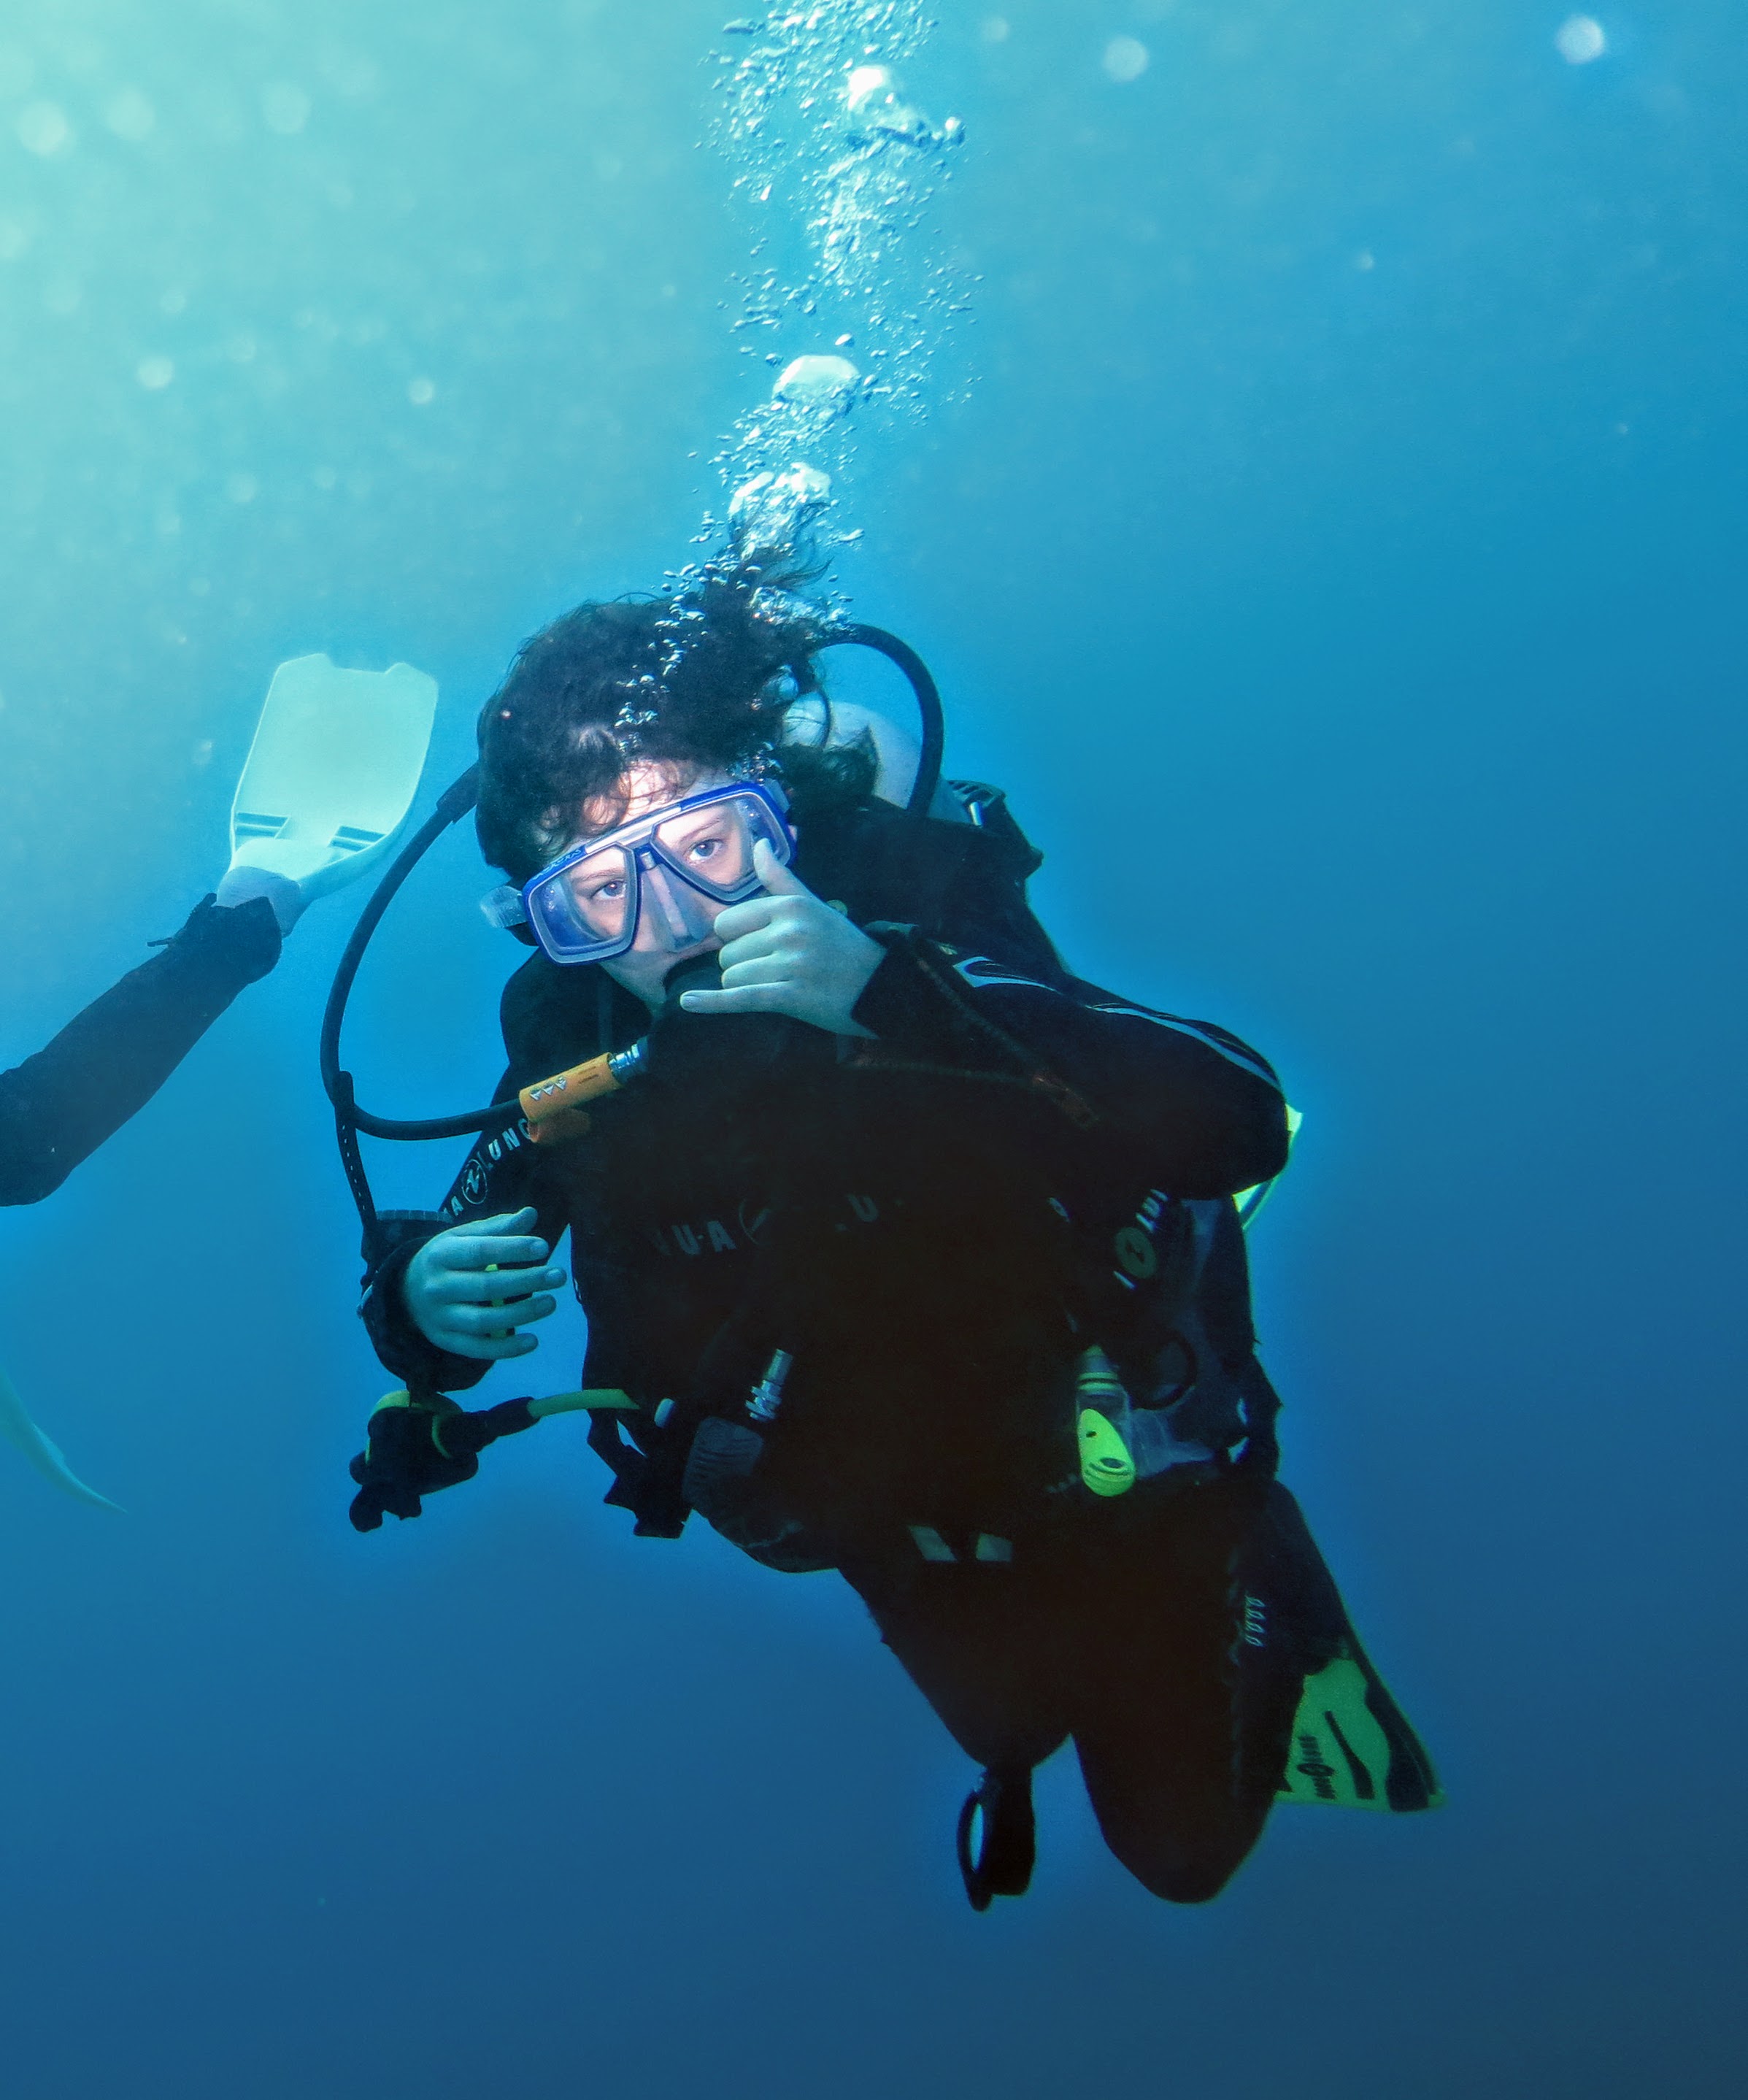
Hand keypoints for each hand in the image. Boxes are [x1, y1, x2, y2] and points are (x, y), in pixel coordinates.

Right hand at [403, 1208, 566, 1360]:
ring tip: (550, 1303)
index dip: (512, 1248)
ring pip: (482, 1320)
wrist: (405, 1290)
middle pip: (485, 1286)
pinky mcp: (445, 1341)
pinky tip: (532, 1341)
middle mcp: (438, 1287)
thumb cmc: (446, 1259)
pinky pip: (477, 1349)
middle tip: (558, 1276)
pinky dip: (505, 1349)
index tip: (543, 1247)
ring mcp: (439, 1318)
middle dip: (525, 1281)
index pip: (480, 1251)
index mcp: (442, 1254)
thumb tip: (531, 1214)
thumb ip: (498, 1228)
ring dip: (520, 1314)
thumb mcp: (463, 1237)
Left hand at [678, 840, 881, 1036]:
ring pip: (732, 977)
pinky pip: (739, 998)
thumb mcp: (812, 905)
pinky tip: (688, 1003)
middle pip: (727, 953)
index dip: (736, 937)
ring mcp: (789, 965)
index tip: (760, 945)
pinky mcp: (790, 997)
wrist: (880, 986)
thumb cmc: (842, 945)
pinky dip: (711, 1003)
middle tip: (775, 967)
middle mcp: (788, 932)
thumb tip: (758, 844)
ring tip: (778, 983)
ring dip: (746, 985)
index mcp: (789, 907)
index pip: (727, 923)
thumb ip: (780, 877)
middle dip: (742, 963)